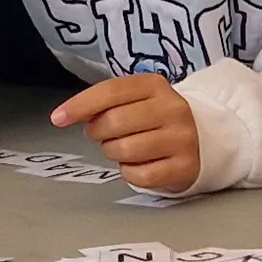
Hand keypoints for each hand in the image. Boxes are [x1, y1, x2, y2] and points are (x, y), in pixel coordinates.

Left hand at [53, 74, 199, 194]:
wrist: (203, 139)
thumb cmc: (155, 119)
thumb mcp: (136, 99)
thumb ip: (106, 102)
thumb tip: (69, 114)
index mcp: (155, 86)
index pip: (110, 91)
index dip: (80, 105)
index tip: (58, 118)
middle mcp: (172, 109)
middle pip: (114, 122)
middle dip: (98, 132)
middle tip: (104, 134)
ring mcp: (181, 138)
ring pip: (124, 151)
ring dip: (114, 153)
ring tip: (124, 148)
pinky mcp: (184, 167)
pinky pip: (139, 176)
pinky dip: (130, 173)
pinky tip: (139, 164)